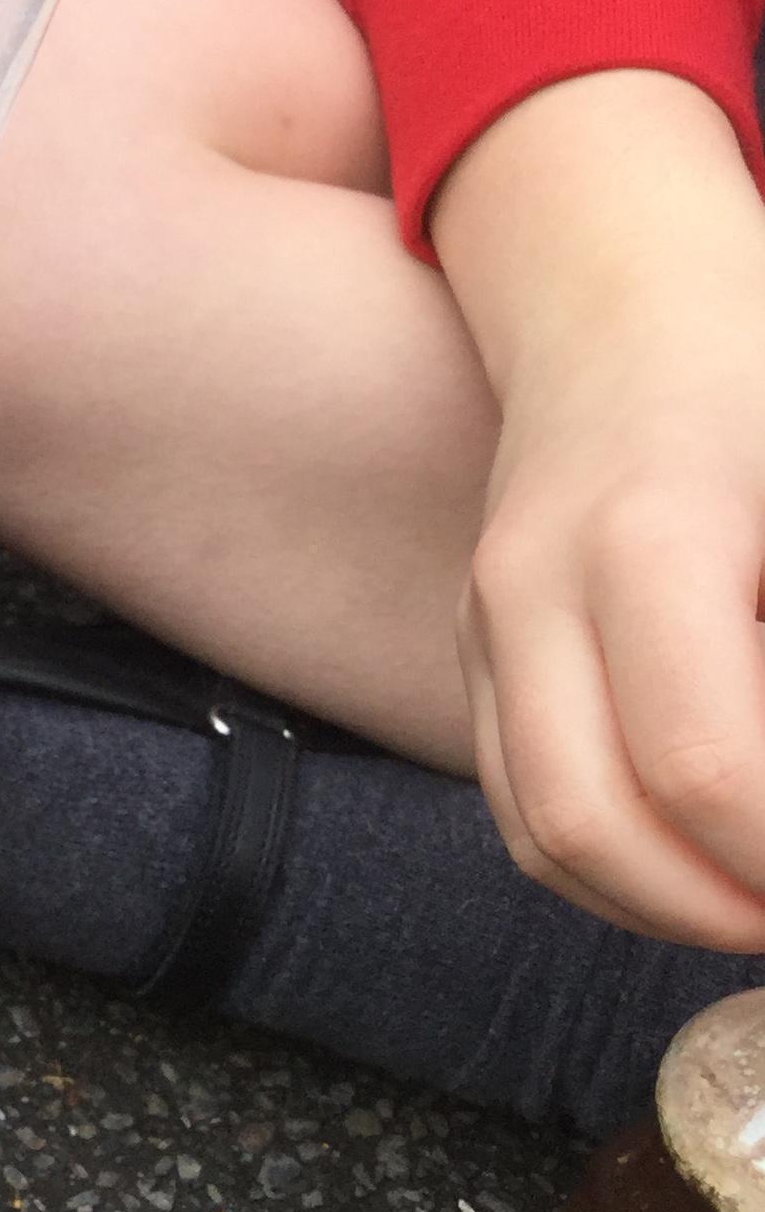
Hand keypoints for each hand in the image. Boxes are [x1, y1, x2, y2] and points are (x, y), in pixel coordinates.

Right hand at [437, 70, 764, 947]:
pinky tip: (709, 868)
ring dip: (663, 908)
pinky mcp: (475, 654)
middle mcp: (533, 590)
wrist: (620, 299)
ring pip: (540, 835)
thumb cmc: (755, 372)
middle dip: (722, 912)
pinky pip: (520, 805)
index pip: (710, 765)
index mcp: (647, 538)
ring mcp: (484, 626)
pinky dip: (614, 869)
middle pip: (591, 825)